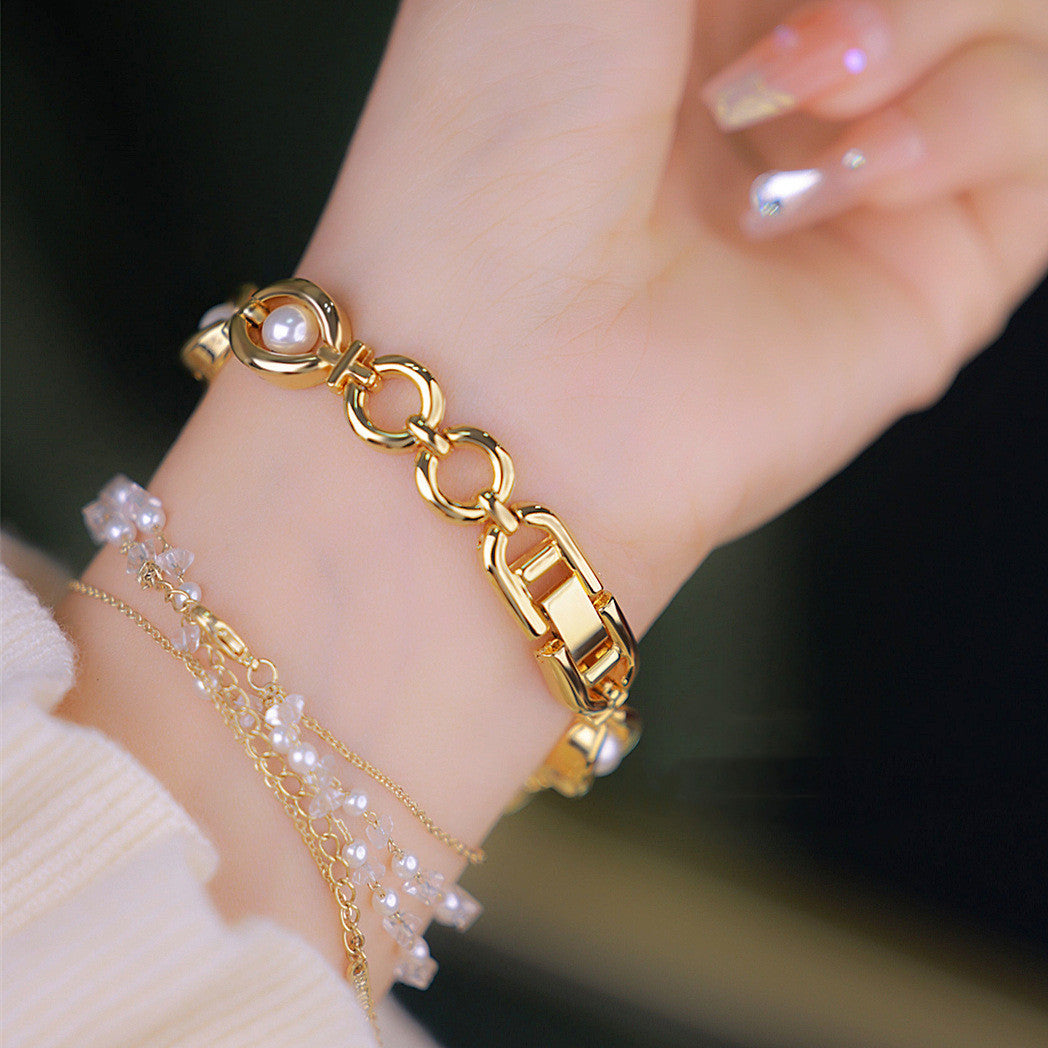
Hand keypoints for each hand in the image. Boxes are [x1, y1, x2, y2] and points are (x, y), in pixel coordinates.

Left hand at [303, 0, 1047, 621]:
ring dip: (922, 20)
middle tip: (777, 36)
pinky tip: (851, 175)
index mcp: (693, 9)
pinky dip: (969, 117)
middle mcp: (791, 77)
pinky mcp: (935, 265)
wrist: (508, 364)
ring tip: (799, 94)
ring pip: (1016, 19)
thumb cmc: (491, 151)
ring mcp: (868, 172)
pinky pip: (1041, 127)